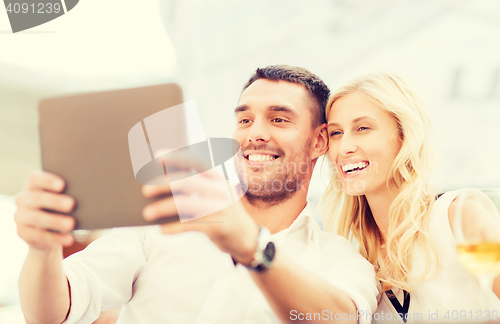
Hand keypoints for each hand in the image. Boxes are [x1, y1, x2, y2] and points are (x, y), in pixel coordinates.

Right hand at [14, 171, 75, 250]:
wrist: (48, 231)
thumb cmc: (60, 207)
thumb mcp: (62, 197)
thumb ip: (70, 192)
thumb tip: (89, 190)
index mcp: (32, 185)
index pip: (34, 178)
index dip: (47, 180)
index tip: (62, 185)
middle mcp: (23, 199)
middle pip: (37, 198)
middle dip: (55, 201)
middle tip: (71, 204)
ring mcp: (20, 216)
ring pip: (37, 218)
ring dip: (55, 221)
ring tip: (71, 224)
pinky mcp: (22, 232)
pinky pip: (38, 236)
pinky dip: (55, 238)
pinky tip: (69, 239)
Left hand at [142, 161, 258, 263]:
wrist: (246, 238)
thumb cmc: (222, 213)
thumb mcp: (215, 195)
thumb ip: (197, 188)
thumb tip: (162, 183)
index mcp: (218, 179)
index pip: (196, 163)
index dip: (176, 157)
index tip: (157, 155)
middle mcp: (220, 190)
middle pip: (187, 182)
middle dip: (163, 184)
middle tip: (145, 189)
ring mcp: (220, 208)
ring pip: (186, 204)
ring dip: (163, 208)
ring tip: (147, 213)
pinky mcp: (219, 227)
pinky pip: (190, 225)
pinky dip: (173, 227)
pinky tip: (161, 230)